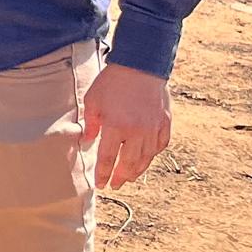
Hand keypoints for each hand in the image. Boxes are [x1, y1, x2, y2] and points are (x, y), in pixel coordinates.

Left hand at [79, 62, 171, 188]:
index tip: (100, 184)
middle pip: (129, 163)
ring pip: (147, 157)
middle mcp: (137, 131)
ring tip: (129, 177)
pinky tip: (146, 159)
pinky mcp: (165, 123)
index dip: (103, 173)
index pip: (108, 158)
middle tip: (115, 185)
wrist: (141, 66)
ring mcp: (153, 128)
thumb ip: (90, 124)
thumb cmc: (112, 82)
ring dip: (137, 170)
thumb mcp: (93, 101)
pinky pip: (160, 145)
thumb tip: (86, 142)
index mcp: (116, 126)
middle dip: (121, 176)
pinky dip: (153, 155)